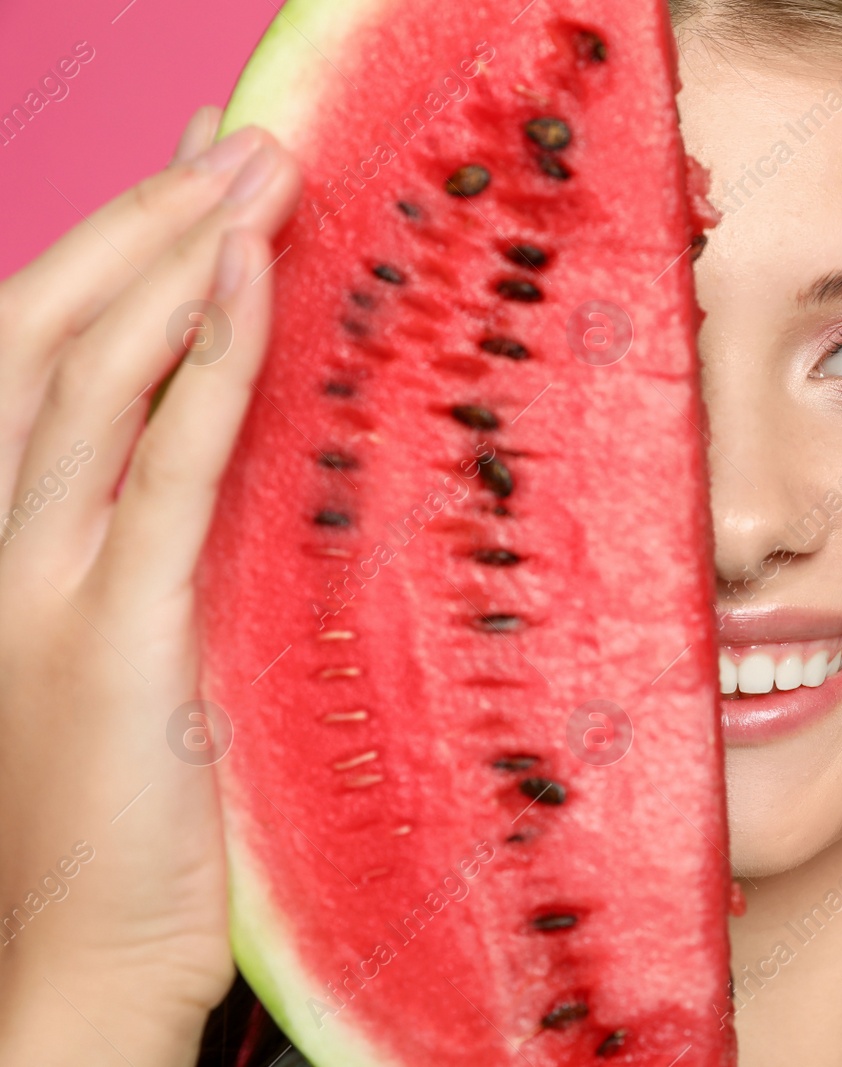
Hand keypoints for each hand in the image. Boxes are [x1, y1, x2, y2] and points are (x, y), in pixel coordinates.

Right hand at [0, 107, 299, 1065]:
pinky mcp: (110, 636)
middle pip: (40, 333)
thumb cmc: (96, 835)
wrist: (60, 981)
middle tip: (233, 142)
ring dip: (174, 253)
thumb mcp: (108, 667)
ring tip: (255, 169)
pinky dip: (207, 361)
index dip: (103, 259)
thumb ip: (140, 558)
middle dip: (138, 221)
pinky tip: (253, 280)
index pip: (28, 362)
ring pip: (87, 372)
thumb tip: (222, 458)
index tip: (184, 185)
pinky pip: (162, 465)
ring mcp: (32, 585)